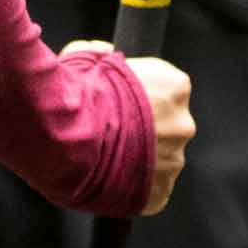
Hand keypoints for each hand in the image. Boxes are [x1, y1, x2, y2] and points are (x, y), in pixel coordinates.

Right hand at [61, 41, 193, 214]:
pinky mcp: (158, 194)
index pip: (165, 87)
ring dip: (136, 158)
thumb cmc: (75, 94)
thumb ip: (99, 53)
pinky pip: (147, 190)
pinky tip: (106, 177)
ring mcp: (173, 162)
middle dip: (141, 128)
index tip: (115, 98)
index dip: (137, 92)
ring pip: (158, 159)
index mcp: (174, 85)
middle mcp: (183, 123)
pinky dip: (130, 186)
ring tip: (101, 155)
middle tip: (106, 128)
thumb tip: (101, 52)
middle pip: (166, 125)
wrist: (64, 138)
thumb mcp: (83, 56)